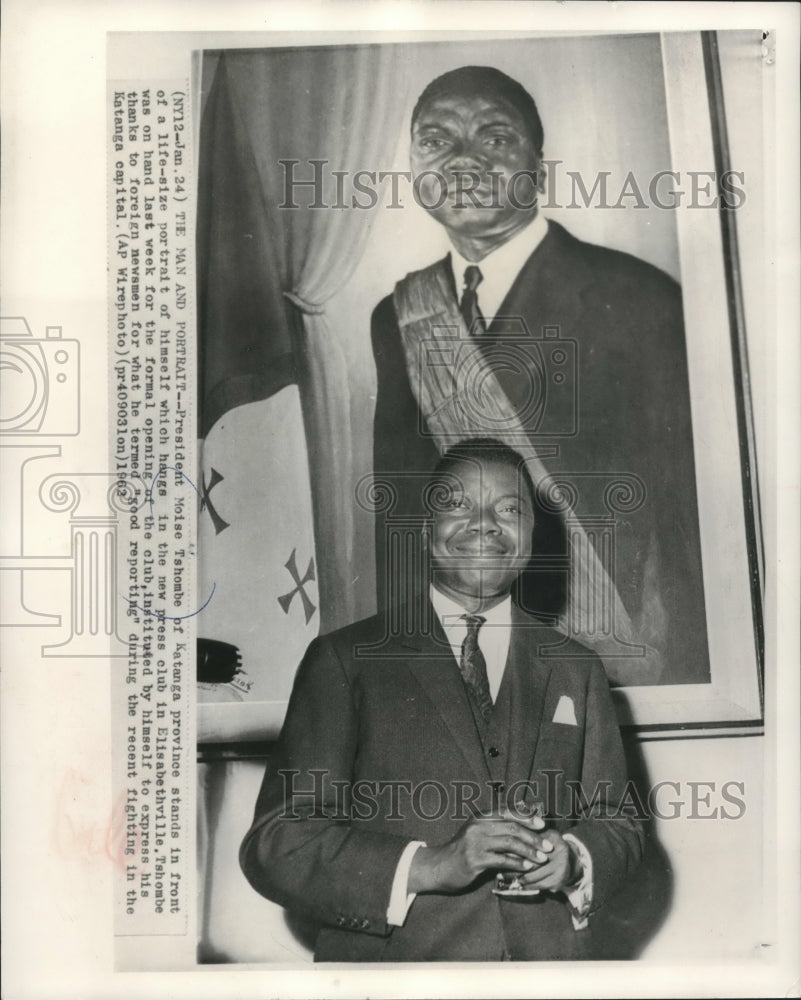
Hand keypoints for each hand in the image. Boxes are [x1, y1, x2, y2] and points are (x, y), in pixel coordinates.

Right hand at [408, 810, 547, 893]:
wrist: (439, 866)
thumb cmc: (462, 851)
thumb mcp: (476, 833)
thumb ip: (496, 828)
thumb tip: (522, 823)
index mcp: (480, 817)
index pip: (507, 812)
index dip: (526, 817)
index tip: (542, 824)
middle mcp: (477, 826)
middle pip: (512, 827)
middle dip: (533, 836)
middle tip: (548, 845)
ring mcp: (475, 843)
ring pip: (509, 843)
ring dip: (529, 850)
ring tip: (542, 857)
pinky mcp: (475, 860)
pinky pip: (501, 860)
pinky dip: (517, 863)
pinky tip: (526, 867)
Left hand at [499, 828, 580, 892]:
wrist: (572, 862)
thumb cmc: (550, 846)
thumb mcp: (543, 834)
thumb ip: (528, 830)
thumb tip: (506, 829)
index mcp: (553, 837)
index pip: (530, 843)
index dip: (514, 848)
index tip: (500, 851)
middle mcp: (559, 851)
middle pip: (531, 860)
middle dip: (512, 864)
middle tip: (497, 867)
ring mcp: (561, 867)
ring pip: (533, 875)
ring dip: (516, 877)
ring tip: (502, 876)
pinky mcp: (559, 881)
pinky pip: (538, 885)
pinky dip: (526, 885)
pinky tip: (516, 884)